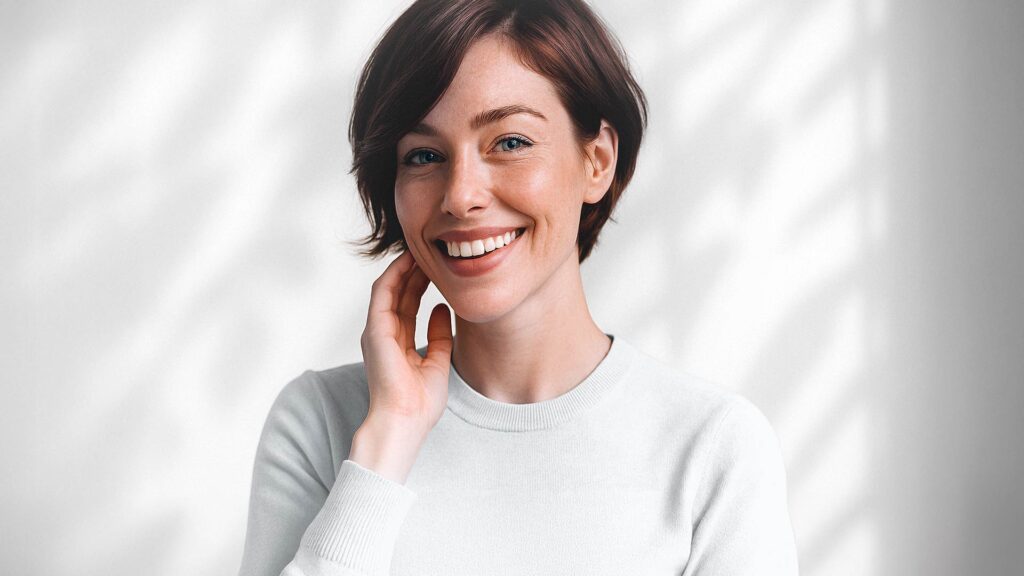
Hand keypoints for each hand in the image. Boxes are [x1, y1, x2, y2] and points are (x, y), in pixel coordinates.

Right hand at [359, 250, 452, 437]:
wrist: (404, 423)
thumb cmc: (420, 404)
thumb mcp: (438, 363)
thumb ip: (439, 336)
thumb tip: (442, 309)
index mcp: (397, 345)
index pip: (408, 306)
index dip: (420, 285)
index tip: (437, 267)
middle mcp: (384, 335)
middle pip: (399, 294)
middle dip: (413, 271)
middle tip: (430, 250)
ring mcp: (377, 332)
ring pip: (389, 289)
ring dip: (404, 268)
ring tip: (420, 249)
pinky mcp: (375, 331)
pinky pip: (382, 295)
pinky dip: (394, 276)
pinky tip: (408, 262)